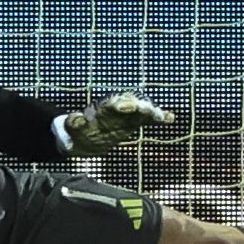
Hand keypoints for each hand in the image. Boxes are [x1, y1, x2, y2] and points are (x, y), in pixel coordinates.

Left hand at [61, 92, 176, 155]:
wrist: (87, 139)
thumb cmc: (80, 132)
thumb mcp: (73, 129)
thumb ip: (74, 123)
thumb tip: (77, 118)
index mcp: (103, 108)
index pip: (112, 103)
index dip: (118, 104)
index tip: (123, 107)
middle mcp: (118, 108)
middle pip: (131, 104)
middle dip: (138, 106)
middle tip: (147, 111)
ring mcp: (128, 115)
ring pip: (142, 110)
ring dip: (151, 112)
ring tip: (161, 116)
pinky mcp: (136, 122)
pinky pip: (149, 119)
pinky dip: (160, 117)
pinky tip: (170, 118)